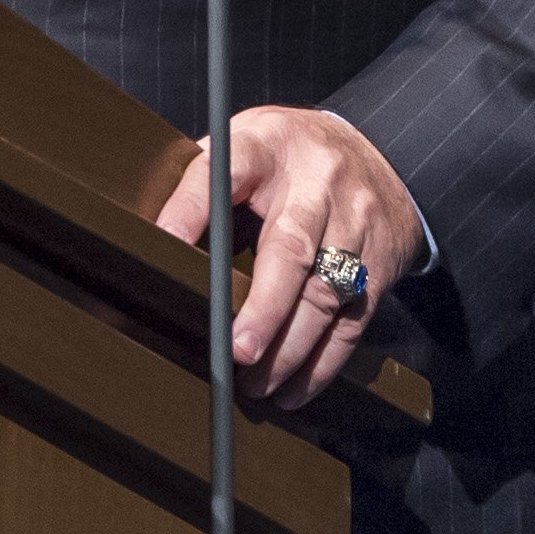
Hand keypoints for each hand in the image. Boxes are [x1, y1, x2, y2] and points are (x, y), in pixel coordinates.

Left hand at [153, 105, 417, 410]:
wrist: (379, 152)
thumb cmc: (288, 158)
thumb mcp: (244, 145)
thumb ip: (205, 183)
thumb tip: (154, 240)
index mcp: (268, 147)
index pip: (224, 173)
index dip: (192, 208)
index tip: (163, 241)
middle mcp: (318, 183)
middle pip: (290, 248)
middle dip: (264, 308)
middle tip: (236, 351)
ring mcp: (355, 222)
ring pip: (326, 293)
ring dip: (289, 349)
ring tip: (255, 383)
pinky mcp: (380, 262)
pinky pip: (353, 319)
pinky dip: (322, 362)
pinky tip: (292, 387)